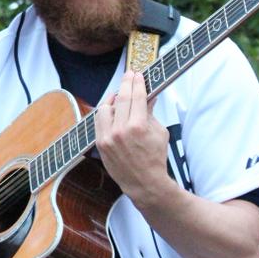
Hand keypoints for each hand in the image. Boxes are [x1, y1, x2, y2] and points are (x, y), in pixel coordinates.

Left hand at [94, 70, 172, 208]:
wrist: (144, 183)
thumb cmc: (155, 158)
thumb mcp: (159, 133)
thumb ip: (151, 112)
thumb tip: (149, 96)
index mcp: (138, 126)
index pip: (137, 97)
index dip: (137, 83)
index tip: (138, 74)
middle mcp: (121, 130)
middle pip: (121, 98)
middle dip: (126, 84)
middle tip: (129, 75)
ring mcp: (108, 137)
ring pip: (105, 108)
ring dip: (112, 99)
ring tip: (119, 94)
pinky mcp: (100, 143)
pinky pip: (99, 121)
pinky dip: (105, 113)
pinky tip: (110, 108)